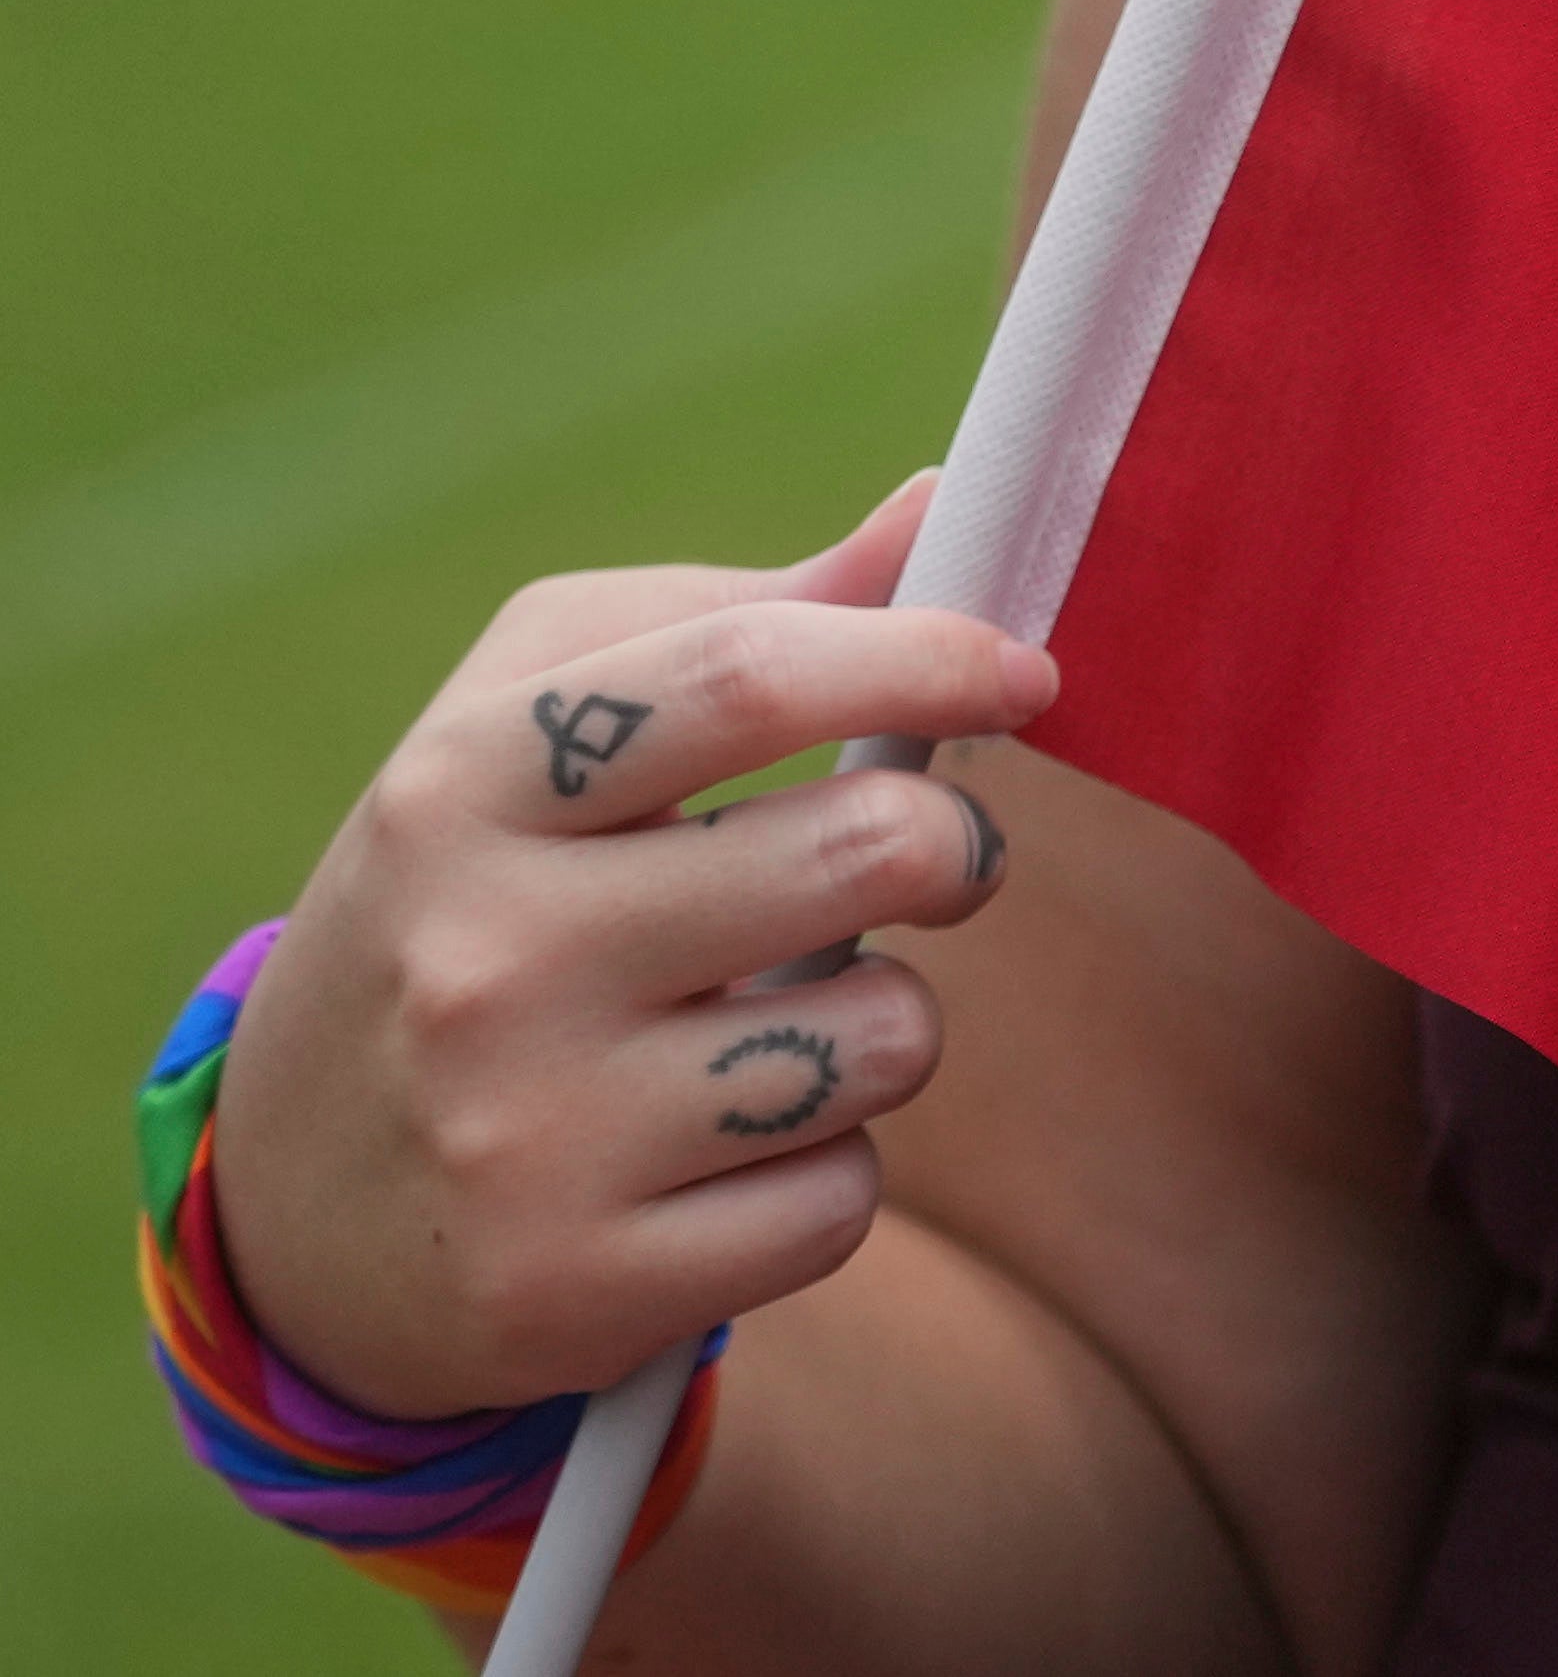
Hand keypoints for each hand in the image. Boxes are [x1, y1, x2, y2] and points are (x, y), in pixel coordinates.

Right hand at [200, 482, 1051, 1419]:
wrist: (292, 1210)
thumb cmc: (473, 901)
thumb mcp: (540, 729)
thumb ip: (750, 617)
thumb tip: (945, 509)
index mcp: (464, 788)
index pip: (744, 676)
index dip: (928, 654)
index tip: (1021, 671)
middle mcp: (482, 960)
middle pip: (870, 850)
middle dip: (955, 849)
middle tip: (924, 863)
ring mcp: (524, 1139)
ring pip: (886, 1038)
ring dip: (885, 1023)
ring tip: (784, 1026)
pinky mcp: (574, 1292)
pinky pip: (841, 1202)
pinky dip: (827, 1175)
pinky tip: (725, 1160)